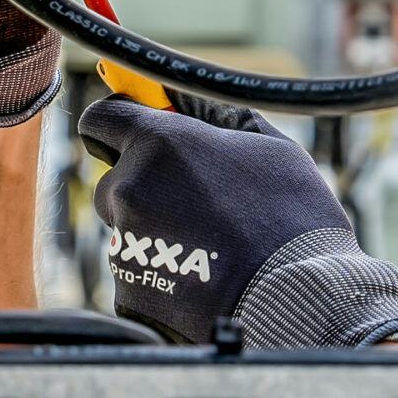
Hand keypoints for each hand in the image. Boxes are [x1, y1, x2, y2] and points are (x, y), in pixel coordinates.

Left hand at [78, 91, 397, 348]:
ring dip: (157, 231)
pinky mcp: (128, 290)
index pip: (101, 118)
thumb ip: (217, 115)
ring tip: (211, 245)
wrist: (297, 299)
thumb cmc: (292, 218)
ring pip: (128, 229)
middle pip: (113, 181)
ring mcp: (124, 244)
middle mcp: (131, 189)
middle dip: (144, 186)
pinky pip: (139, 273)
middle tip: (195, 201)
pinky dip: (163, 274)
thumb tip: (186, 97)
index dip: (118, 123)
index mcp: (159, 144)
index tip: (136, 131)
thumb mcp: (269, 147)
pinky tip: (204, 275)